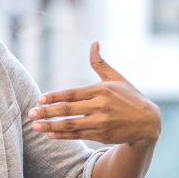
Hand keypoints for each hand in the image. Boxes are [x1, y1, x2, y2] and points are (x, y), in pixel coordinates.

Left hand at [28, 41, 160, 144]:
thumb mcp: (116, 78)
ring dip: (51, 126)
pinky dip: (63, 136)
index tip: (40, 98)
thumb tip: (94, 42)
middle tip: (31, 114)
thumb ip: (100, 63)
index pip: (72, 93)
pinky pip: (78, 135)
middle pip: (68, 110)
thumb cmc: (129, 97)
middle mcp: (100, 106)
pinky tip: (51, 134)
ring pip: (71, 125)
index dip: (55, 96)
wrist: (147, 122)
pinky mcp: (101, 135)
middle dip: (47, 112)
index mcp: (101, 90)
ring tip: (35, 127)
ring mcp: (101, 122)